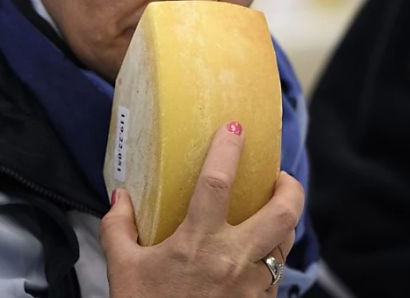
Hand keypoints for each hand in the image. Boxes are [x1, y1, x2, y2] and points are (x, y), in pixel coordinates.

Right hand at [100, 121, 302, 297]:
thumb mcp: (123, 271)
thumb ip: (118, 229)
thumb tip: (120, 197)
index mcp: (199, 244)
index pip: (218, 184)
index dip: (228, 150)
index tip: (236, 128)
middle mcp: (234, 260)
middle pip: (283, 211)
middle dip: (290, 186)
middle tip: (281, 177)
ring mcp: (255, 286)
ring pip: (286, 242)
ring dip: (283, 222)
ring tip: (271, 212)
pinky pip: (278, 274)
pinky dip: (273, 258)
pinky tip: (258, 255)